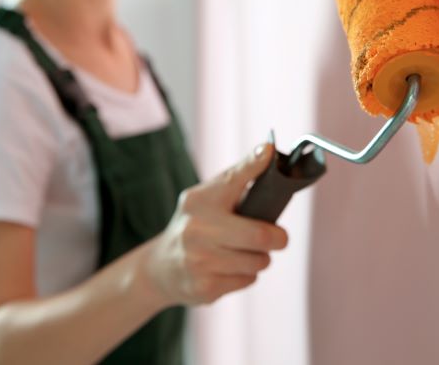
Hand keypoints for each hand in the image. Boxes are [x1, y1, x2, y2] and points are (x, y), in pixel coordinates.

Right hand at [144, 143, 287, 305]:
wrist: (160, 268)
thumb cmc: (197, 225)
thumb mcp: (207, 199)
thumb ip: (237, 180)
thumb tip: (267, 151)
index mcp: (201, 200)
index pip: (233, 178)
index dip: (254, 163)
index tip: (268, 151)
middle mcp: (197, 228)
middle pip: (260, 235)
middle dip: (278, 238)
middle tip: (278, 238)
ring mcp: (199, 260)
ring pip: (258, 261)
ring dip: (259, 258)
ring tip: (243, 253)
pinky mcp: (204, 287)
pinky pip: (248, 280)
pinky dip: (245, 275)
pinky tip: (227, 269)